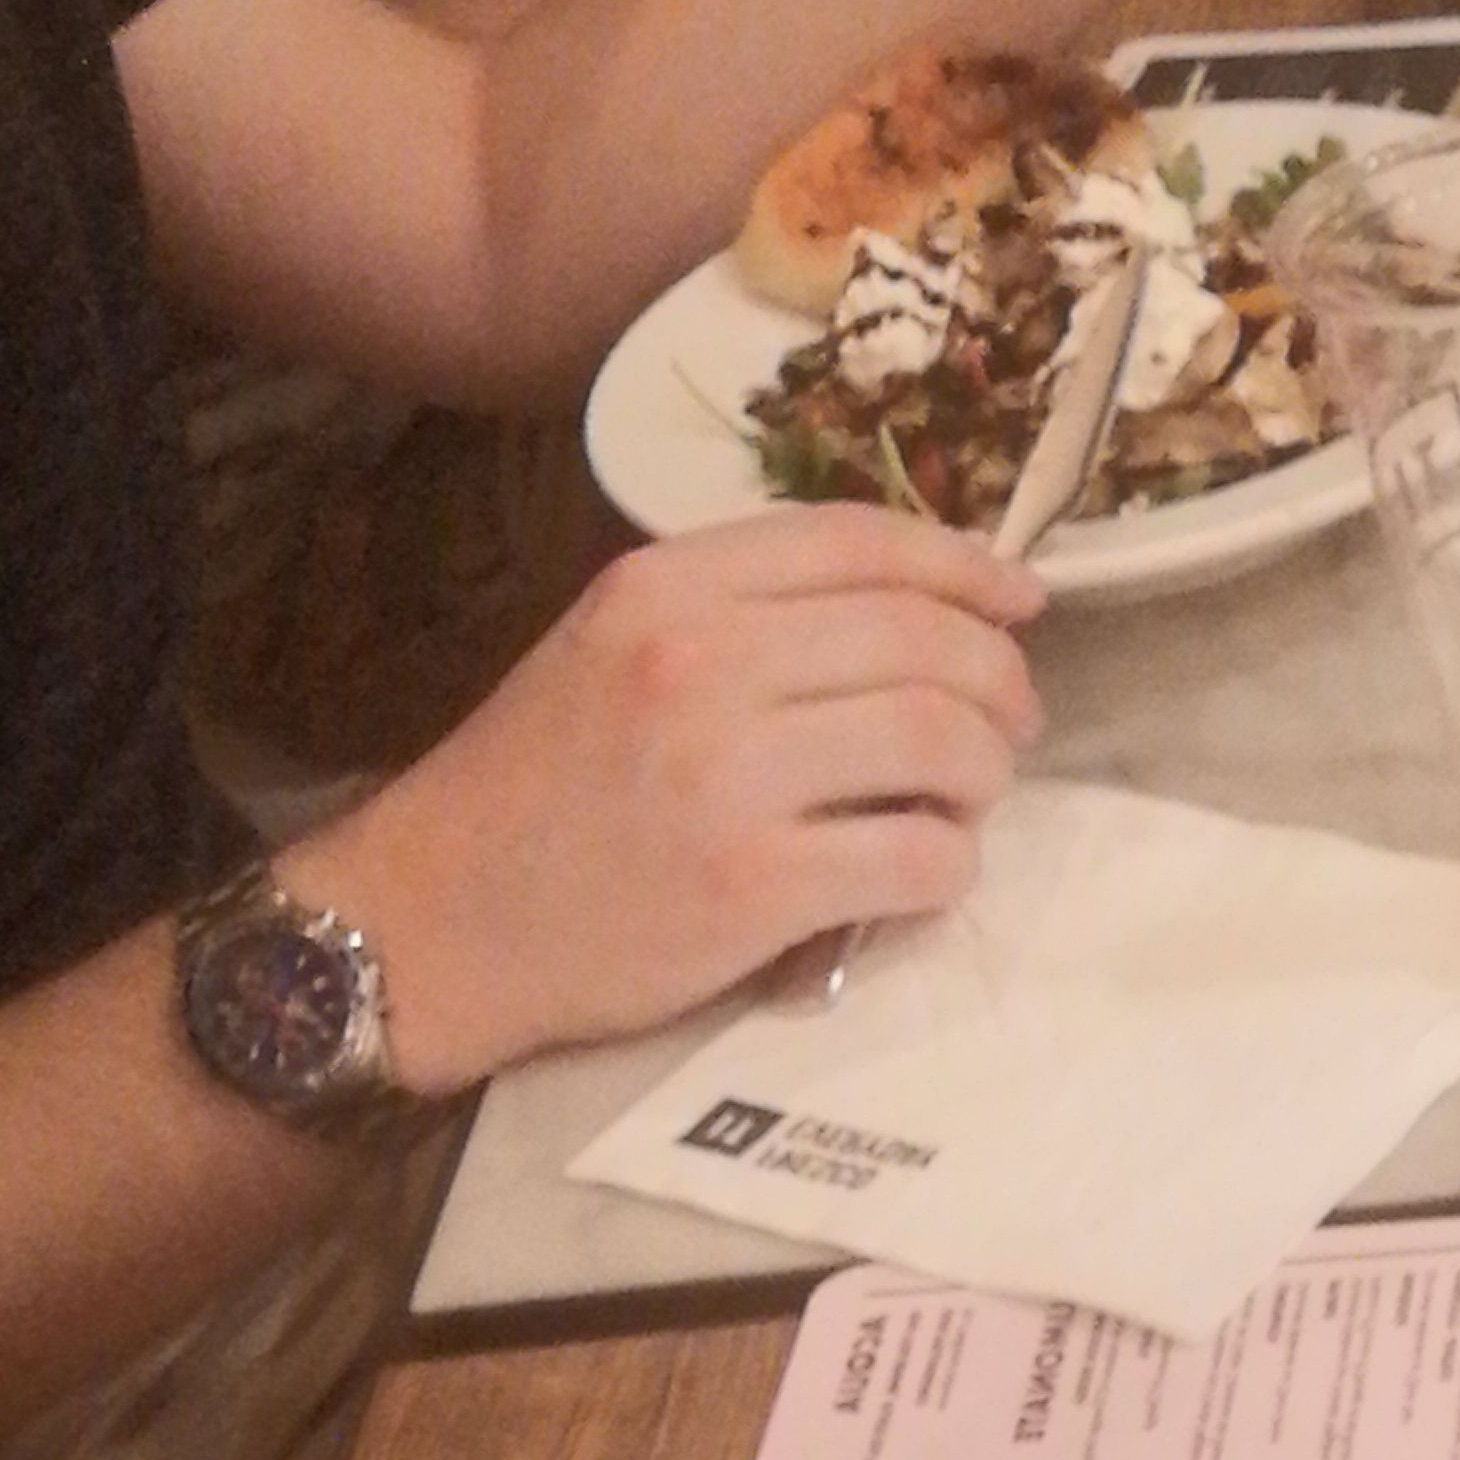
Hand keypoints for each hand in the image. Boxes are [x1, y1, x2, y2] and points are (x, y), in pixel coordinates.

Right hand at [307, 510, 1047, 1088]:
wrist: (438, 918)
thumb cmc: (539, 786)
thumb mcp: (612, 645)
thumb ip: (740, 612)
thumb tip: (910, 606)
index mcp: (669, 586)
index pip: (861, 541)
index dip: (966, 566)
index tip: (1021, 601)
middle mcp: (702, 660)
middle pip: (926, 641)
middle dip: (999, 683)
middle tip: (1008, 726)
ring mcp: (730, 773)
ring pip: (942, 740)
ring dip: (986, 773)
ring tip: (968, 799)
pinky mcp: (756, 884)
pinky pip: (921, 857)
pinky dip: (952, 866)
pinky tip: (927, 872)